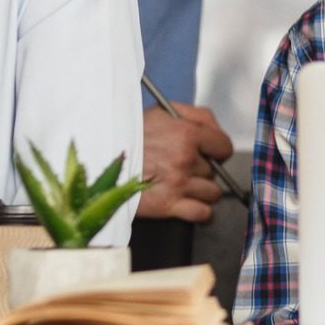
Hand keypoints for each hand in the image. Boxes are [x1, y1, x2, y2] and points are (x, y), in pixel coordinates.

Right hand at [137, 102, 233, 222]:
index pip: (224, 147)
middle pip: (215, 171)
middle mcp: (185, 159)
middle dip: (203, 170)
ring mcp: (177, 184)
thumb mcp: (163, 111)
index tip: (212, 154)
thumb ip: (197, 115)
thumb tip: (216, 130)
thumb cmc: (130, 132)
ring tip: (186, 185)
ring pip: (212, 193)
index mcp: (186, 134)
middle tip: (185, 167)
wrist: (100, 155)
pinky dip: (201, 212)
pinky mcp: (167, 205)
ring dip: (203, 191)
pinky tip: (192, 205)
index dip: (218, 151)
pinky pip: (202, 213)